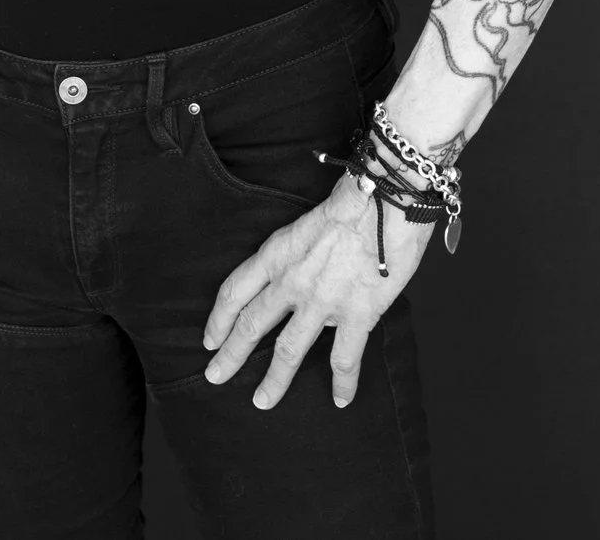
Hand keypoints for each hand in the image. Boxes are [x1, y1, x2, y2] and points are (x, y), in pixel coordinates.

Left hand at [201, 170, 429, 409]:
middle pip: (252, 326)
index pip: (236, 291)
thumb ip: (301, 252)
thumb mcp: (310, 220)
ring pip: (289, 351)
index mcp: (278, 253)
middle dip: (231, 355)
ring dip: (274, 379)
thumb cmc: (356, 197)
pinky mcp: (358, 313)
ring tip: (263, 401)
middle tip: (215, 376)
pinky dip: (343, 382)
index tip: (210, 339)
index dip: (219, 318)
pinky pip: (344, 358)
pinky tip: (341, 399)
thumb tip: (308, 273)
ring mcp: (323, 301)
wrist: (389, 197)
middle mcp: (292, 281)